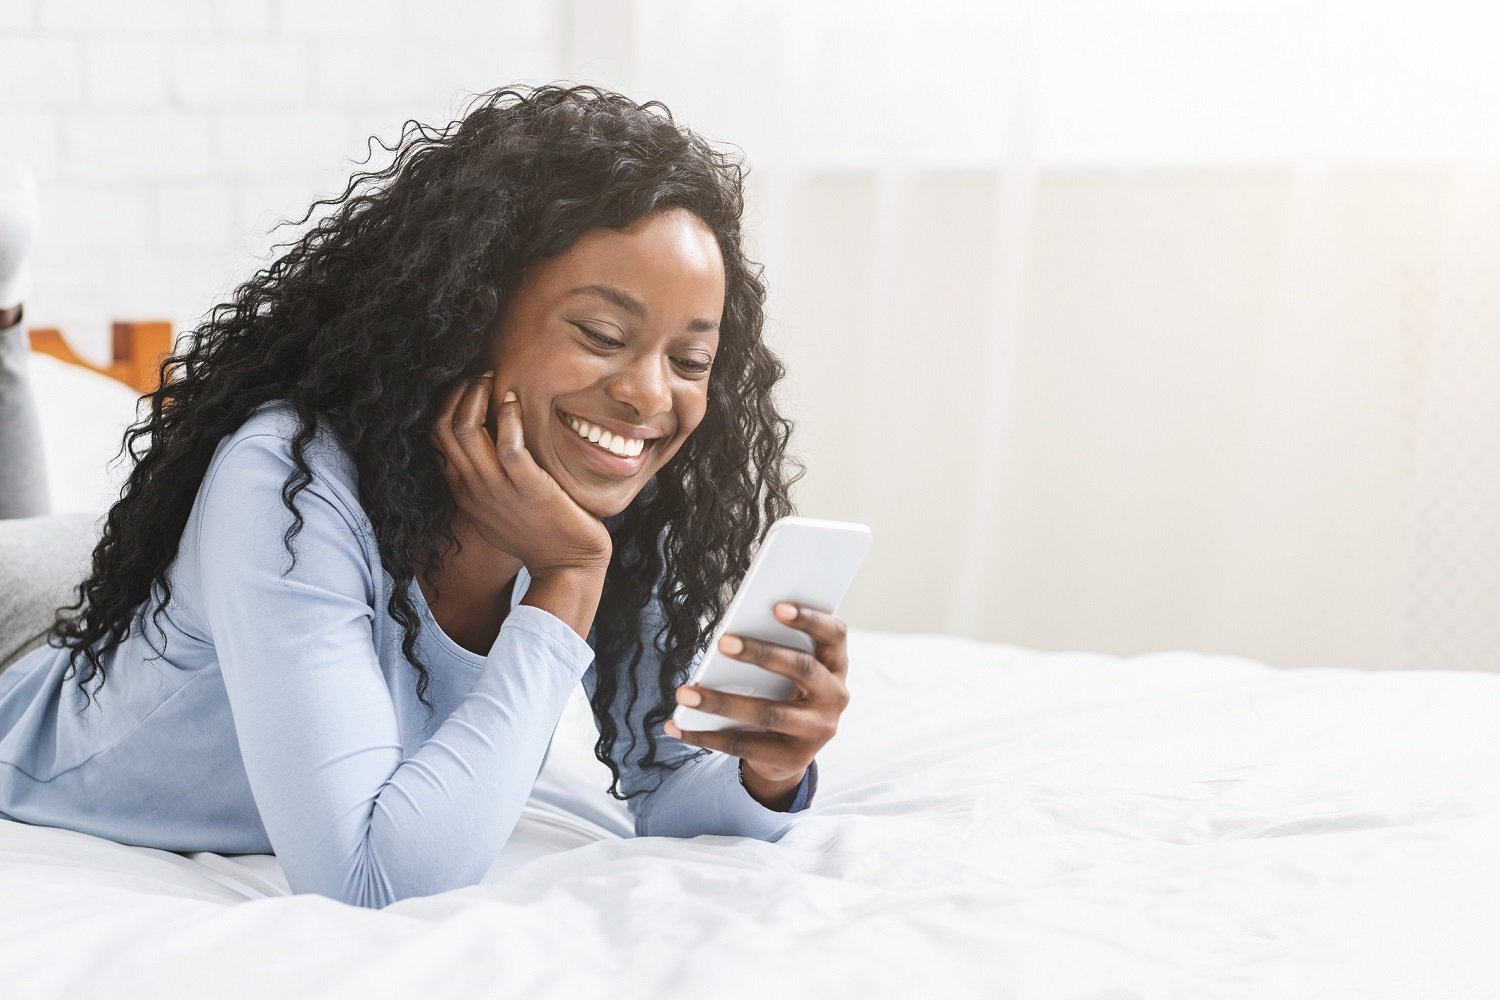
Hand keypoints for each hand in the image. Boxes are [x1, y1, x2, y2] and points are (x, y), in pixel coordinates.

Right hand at [432, 372, 611, 576]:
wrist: (567, 569)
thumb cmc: (541, 536)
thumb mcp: (500, 511)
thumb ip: (488, 484)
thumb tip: (492, 452)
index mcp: (465, 492)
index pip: (437, 438)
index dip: (448, 405)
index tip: (468, 386)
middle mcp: (474, 488)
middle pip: (443, 428)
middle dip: (458, 393)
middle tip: (480, 375)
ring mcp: (498, 489)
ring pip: (465, 430)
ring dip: (476, 396)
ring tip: (492, 378)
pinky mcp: (529, 489)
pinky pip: (508, 445)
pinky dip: (508, 417)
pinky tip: (515, 400)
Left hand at [665, 602, 849, 789]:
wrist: (790, 752)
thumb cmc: (783, 692)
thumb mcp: (787, 672)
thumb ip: (773, 650)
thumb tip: (727, 638)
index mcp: (835, 664)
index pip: (834, 634)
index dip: (810, 619)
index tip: (777, 607)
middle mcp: (835, 696)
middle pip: (802, 668)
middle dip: (761, 653)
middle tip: (721, 642)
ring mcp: (818, 731)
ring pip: (769, 713)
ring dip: (721, 702)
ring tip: (684, 693)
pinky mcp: (793, 759)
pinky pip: (745, 747)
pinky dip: (706, 736)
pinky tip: (677, 727)